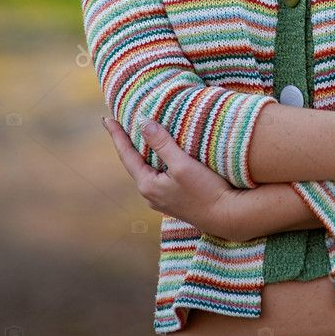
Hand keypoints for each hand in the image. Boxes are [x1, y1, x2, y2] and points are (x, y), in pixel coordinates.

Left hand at [101, 115, 240, 239]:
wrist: (228, 216)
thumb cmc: (206, 190)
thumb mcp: (182, 164)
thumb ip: (162, 144)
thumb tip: (143, 122)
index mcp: (147, 186)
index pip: (126, 155)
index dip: (117, 135)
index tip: (106, 119)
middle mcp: (150, 195)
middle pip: (134, 162)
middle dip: (128, 143)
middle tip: (120, 124)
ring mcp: (162, 199)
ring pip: (147, 169)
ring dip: (143, 152)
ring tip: (139, 136)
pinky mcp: (175, 200)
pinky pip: (158, 175)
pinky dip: (156, 161)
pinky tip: (162, 156)